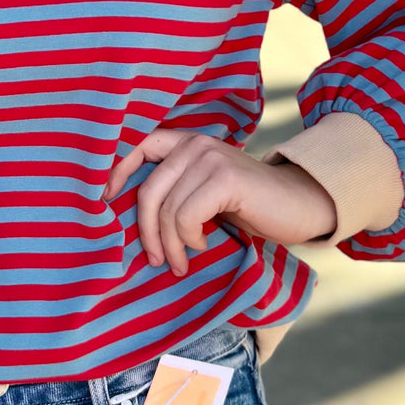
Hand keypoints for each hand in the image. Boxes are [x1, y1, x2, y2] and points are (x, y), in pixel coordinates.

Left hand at [103, 131, 336, 274]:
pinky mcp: (225, 177)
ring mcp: (211, 157)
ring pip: (168, 209)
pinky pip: (187, 216)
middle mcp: (196, 143)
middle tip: (156, 260)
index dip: (117, 171)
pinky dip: (190, 238)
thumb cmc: (249, 205)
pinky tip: (203, 244)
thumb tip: (131, 216)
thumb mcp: (205, 192)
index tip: (105, 201)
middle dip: (146, 232)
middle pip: (148, 190)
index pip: (140, 145)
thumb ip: (176, 191)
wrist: (299, 205)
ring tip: (182, 261)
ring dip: (172, 244)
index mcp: (187, 143)